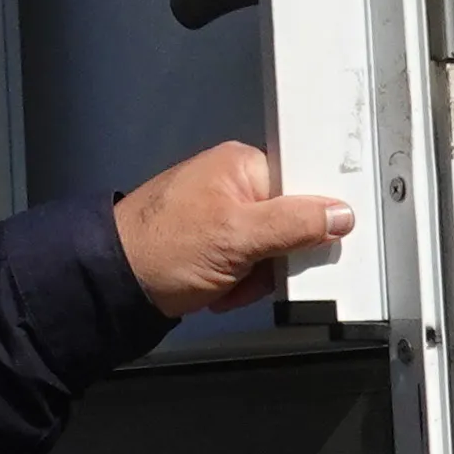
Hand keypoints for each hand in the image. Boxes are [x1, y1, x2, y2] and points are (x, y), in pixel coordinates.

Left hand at [112, 139, 355, 316]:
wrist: (112, 284)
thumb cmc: (163, 249)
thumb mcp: (237, 236)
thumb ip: (293, 224)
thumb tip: (341, 214)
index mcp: (241, 164)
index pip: (304, 183)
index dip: (314, 215)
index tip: (320, 241)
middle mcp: (234, 183)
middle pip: (292, 223)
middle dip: (278, 258)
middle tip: (253, 269)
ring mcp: (224, 215)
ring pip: (274, 251)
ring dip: (256, 277)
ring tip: (227, 282)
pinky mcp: (216, 243)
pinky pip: (251, 265)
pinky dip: (240, 283)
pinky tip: (219, 289)